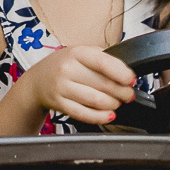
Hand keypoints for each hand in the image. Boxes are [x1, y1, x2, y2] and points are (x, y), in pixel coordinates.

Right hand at [20, 45, 135, 125]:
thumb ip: (102, 58)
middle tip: (128, 95)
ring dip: (113, 104)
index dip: (122, 73)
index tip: (131, 80)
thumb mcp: (80, 53)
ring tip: (117, 103)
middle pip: (104, 84)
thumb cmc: (63, 66)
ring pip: (96, 100)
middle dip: (122, 92)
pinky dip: (100, 117)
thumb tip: (126, 72)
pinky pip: (84, 114)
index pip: (104, 62)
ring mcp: (62, 87)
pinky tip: (108, 115)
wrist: (37, 80)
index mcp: (76, 53)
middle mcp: (67, 69)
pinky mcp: (59, 104)